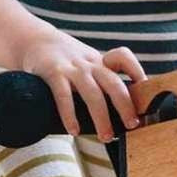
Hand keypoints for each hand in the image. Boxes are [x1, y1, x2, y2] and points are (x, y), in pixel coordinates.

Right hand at [19, 31, 145, 140]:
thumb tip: (118, 108)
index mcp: (99, 61)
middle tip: (132, 125)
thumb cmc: (62, 58)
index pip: (123, 58)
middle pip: (113, 83)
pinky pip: (64, 96)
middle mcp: (89, 64)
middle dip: (125, 106)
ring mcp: (71, 68)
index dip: (136, 71)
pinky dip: (70, 115)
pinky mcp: (53, 72)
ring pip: (92, 93)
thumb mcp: (85, 61)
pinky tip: (73, 131)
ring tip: (106, 137)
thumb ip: (99, 77)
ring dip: (101, 118)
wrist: (31, 39)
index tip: (144, 89)